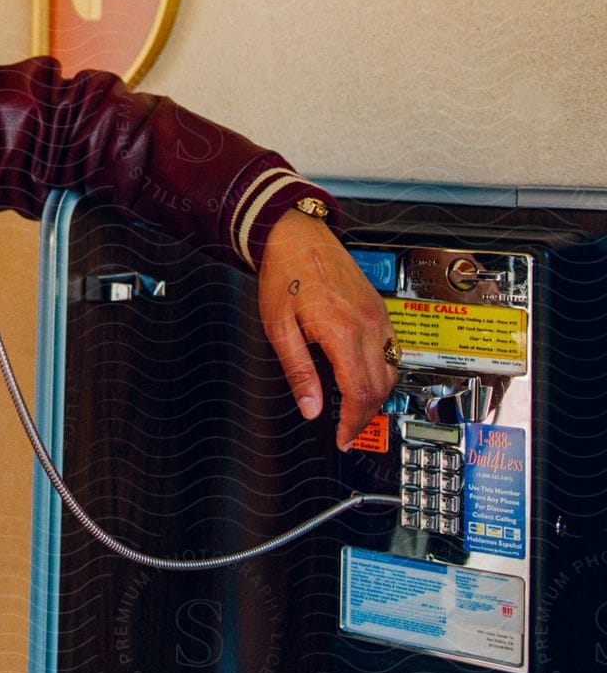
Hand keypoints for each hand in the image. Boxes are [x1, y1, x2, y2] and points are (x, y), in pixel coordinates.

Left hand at [258, 209, 398, 449]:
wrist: (296, 235)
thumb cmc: (284, 273)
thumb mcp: (279, 328)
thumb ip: (298, 372)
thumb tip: (310, 407)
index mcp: (343, 331)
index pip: (361, 393)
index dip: (353, 423)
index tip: (341, 437)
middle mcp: (368, 324)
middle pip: (381, 386)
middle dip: (365, 414)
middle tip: (346, 429)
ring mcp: (378, 315)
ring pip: (392, 370)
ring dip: (376, 394)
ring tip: (353, 407)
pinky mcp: (379, 308)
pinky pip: (392, 349)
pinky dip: (382, 370)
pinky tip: (362, 375)